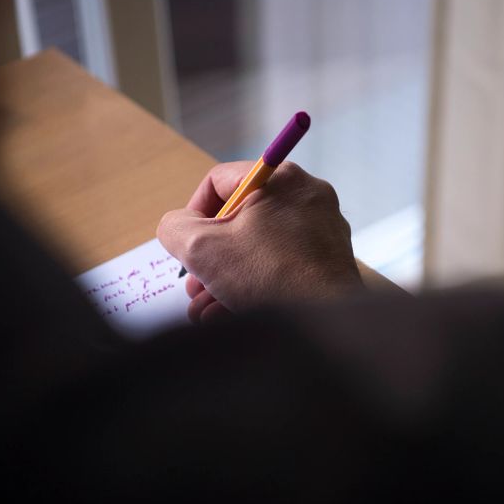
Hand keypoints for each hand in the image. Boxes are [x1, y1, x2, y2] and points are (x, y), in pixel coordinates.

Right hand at [157, 161, 362, 322]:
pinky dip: (252, 287)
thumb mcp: (203, 248)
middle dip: (209, 257)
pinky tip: (227, 315)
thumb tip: (176, 227)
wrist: (327, 324)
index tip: (187, 245)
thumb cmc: (270, 278)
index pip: (220, 180)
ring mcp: (321, 232)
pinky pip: (280, 267)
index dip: (193, 213)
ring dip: (224, 279)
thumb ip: (175, 228)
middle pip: (239, 219)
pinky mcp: (327, 263)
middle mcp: (307, 198)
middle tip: (195, 284)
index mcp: (281, 179)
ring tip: (204, 310)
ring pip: (258, 249)